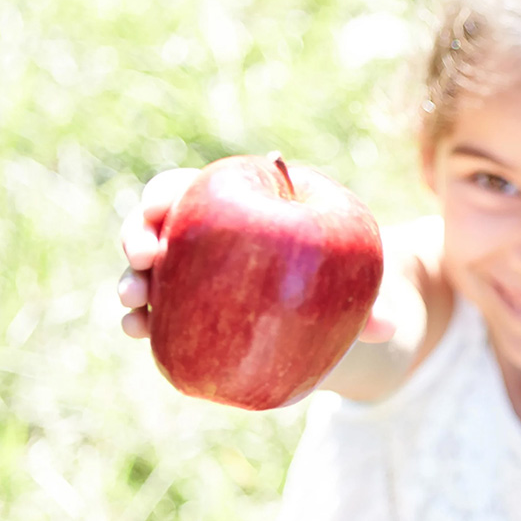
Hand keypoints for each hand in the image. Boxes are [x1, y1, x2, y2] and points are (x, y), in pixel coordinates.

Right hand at [116, 166, 396, 343]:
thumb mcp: (355, 285)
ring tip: (133, 304)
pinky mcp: (184, 317)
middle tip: (146, 259)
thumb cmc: (342, 283)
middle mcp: (205, 237)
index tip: (161, 208)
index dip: (169, 193)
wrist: (328, 319)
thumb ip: (366, 300)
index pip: (193, 187)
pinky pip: (156, 316)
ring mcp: (189, 278)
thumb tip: (388, 328)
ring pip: (148, 272)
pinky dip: (142, 321)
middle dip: (139, 235)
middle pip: (158, 225)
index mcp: (240, 205)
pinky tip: (139, 333)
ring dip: (133, 283)